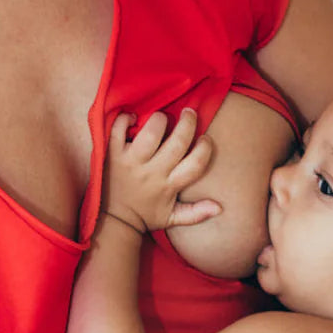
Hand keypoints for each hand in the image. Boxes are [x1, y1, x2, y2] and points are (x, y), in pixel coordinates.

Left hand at [104, 109, 220, 235]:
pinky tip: (132, 118)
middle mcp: (152, 173)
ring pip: (149, 135)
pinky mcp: (112, 155)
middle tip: (189, 113)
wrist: (113, 220)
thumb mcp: (171, 218)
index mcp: (168, 186)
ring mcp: (131, 163)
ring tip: (162, 117)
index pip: (195, 165)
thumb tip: (220, 208)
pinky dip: (124, 119)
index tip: (204, 139)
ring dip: (158, 120)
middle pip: (176, 143)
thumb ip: (196, 213)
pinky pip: (117, 130)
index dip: (205, 148)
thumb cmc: (144, 215)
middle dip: (187, 124)